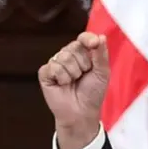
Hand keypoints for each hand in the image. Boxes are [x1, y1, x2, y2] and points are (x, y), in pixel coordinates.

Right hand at [38, 32, 109, 148]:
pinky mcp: (45, 73)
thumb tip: (101, 36)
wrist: (82, 112)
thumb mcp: (102, 73)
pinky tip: (62, 85)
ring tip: (73, 82)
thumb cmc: (93, 93)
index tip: (93, 44)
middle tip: (83, 76)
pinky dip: (62, 78)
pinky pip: (53, 67)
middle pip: (74, 47)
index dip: (88, 39)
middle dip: (83, 64)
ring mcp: (56, 63)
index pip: (84, 38)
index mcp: (83, 53)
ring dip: (73, 73)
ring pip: (64, 57)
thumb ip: (101, 54)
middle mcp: (68, 55)